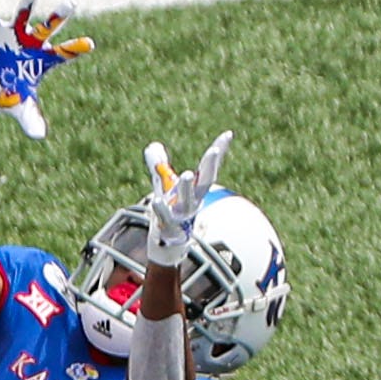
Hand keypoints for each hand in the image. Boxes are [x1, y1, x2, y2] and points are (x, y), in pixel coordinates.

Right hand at [0, 0, 93, 140]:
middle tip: (71, 4)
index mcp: (42, 60)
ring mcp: (13, 35)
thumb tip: (40, 136)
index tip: (90, 44)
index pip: (63, 53)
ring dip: (28, 0)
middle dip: (58, 17)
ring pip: (23, 14)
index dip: (75, 49)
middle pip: (48, 27)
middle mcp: (31, 43)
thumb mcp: (20, 110)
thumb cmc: (9, 98)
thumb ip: (31, 120)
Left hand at [142, 131, 230, 266]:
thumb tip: (152, 145)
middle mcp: (192, 201)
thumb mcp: (164, 186)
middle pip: (204, 182)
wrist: (168, 245)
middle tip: (213, 150)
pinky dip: (161, 210)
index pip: (208, 168)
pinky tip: (156, 201)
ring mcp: (182, 215)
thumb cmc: (170, 212)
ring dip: (186, 188)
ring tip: (185, 173)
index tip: (228, 134)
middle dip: (209, 166)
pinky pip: (165, 218)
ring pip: (186, 200)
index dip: (219, 152)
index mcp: (195, 190)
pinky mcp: (169, 228)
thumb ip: (160, 166)